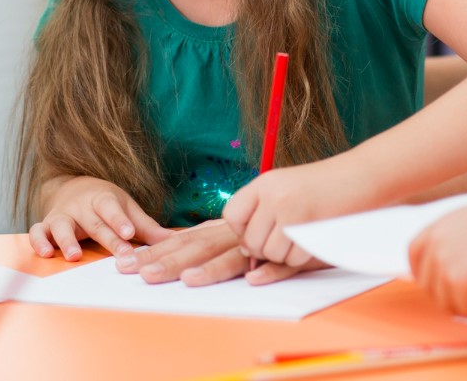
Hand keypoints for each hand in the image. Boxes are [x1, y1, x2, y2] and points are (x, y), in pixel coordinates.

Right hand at [29, 176, 171, 259]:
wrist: (75, 188)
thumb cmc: (106, 203)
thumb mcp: (127, 208)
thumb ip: (147, 227)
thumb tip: (174, 240)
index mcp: (103, 199)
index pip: (113, 209)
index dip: (120, 221)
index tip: (129, 233)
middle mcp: (82, 206)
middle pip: (94, 223)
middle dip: (107, 239)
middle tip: (120, 255)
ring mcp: (62, 215)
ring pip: (62, 226)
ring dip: (67, 241)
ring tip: (74, 256)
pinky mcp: (46, 224)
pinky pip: (38, 231)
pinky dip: (39, 241)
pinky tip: (45, 253)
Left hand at [113, 219, 312, 286]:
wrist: (341, 184)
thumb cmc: (293, 208)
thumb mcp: (252, 221)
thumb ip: (223, 236)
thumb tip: (183, 249)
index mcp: (231, 221)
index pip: (187, 237)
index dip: (155, 250)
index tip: (126, 264)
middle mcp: (246, 226)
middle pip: (203, 245)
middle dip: (171, 261)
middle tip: (141, 274)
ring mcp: (272, 234)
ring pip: (240, 253)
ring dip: (215, 268)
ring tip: (189, 281)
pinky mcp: (301, 244)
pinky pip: (285, 261)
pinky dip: (270, 269)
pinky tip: (254, 280)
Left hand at [222, 159, 373, 271]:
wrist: (362, 176)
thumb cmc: (325, 185)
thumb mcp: (286, 186)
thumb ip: (262, 211)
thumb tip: (245, 251)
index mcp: (264, 183)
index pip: (231, 215)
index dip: (243, 228)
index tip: (261, 227)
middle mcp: (273, 196)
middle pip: (251, 242)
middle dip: (265, 248)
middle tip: (286, 235)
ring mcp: (291, 213)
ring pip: (271, 254)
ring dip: (285, 253)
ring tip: (302, 233)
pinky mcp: (308, 230)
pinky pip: (292, 260)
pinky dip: (302, 257)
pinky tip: (313, 238)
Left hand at [409, 194, 466, 316]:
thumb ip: (459, 242)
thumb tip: (458, 267)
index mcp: (439, 225)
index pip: (414, 254)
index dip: (423, 272)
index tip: (435, 283)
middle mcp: (436, 244)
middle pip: (427, 283)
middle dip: (447, 293)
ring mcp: (445, 264)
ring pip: (444, 301)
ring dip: (464, 304)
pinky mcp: (459, 283)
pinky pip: (463, 309)